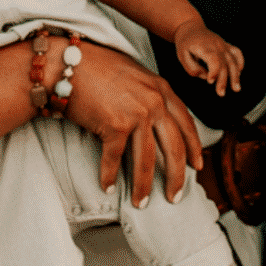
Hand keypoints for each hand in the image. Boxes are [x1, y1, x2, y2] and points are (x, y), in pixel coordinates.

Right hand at [54, 40, 203, 206]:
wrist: (68, 63)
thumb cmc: (97, 67)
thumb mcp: (135, 75)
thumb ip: (150, 94)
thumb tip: (156, 119)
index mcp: (162, 89)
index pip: (186, 123)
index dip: (193, 147)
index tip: (197, 165)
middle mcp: (154, 102)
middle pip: (174, 147)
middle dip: (176, 176)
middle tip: (176, 196)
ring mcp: (136, 114)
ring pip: (146, 160)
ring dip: (143, 186)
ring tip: (141, 202)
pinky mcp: (115, 125)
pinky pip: (114, 159)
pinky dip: (109, 175)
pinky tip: (107, 187)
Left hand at [173, 19, 244, 96]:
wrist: (191, 27)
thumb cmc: (185, 43)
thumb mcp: (182, 56)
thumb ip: (192, 68)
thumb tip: (205, 76)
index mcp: (204, 47)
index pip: (214, 59)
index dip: (214, 71)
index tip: (210, 81)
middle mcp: (216, 45)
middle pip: (224, 64)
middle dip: (223, 80)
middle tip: (221, 93)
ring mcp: (223, 45)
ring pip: (233, 60)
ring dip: (235, 75)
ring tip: (236, 89)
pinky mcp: (226, 45)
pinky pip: (237, 53)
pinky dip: (240, 62)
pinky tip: (239, 73)